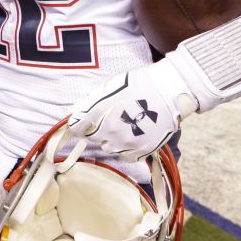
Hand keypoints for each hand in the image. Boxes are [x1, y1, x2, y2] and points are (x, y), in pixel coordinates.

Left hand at [65, 64, 193, 161]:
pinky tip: (134, 136)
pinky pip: (125, 156)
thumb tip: (71, 113)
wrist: (169, 90)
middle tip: (111, 117)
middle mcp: (109, 130)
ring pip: (108, 149)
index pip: (76, 128)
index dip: (79, 124)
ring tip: (125, 125)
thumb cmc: (139, 84)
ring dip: (112, 139)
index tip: (84, 121)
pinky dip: (126, 149)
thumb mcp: (110, 86)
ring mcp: (126, 142)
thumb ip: (88, 101)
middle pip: (93, 138)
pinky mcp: (141, 150)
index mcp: (99, 113)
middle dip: (97, 129)